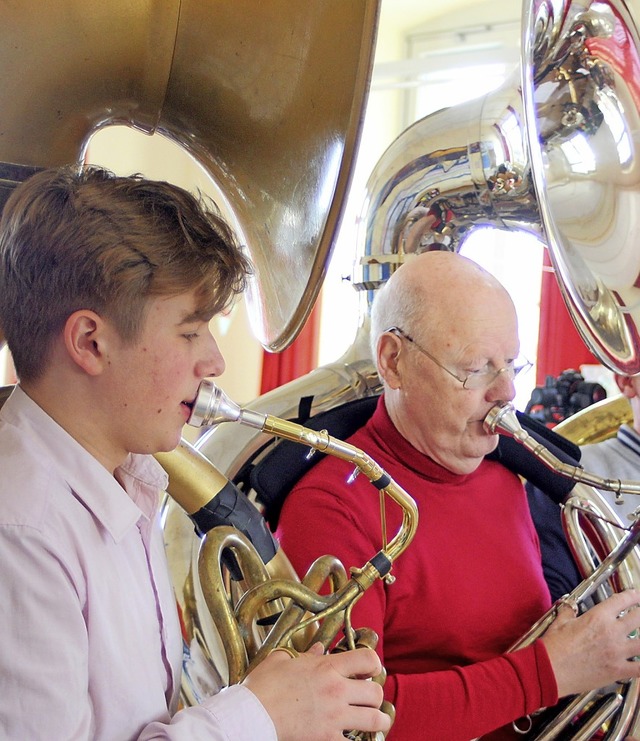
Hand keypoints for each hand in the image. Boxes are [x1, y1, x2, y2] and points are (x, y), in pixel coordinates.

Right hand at [243, 643, 390, 740]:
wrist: (252, 715)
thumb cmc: (264, 687)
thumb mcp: (282, 660)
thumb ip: (305, 654)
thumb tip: (317, 649)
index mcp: (327, 667)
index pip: (367, 659)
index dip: (374, 664)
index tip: (369, 670)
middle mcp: (336, 690)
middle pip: (375, 692)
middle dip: (375, 696)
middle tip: (368, 698)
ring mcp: (334, 716)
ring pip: (374, 719)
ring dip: (377, 720)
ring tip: (373, 720)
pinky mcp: (328, 738)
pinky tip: (351, 738)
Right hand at [542, 589, 639, 697]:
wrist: (550, 670)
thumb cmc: (554, 646)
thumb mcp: (560, 622)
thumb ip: (570, 612)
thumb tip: (570, 607)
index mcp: (598, 617)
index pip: (622, 600)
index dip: (633, 596)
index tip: (636, 595)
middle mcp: (612, 632)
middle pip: (639, 618)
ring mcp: (617, 652)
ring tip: (639, 638)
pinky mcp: (618, 671)